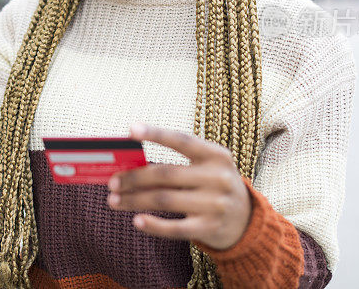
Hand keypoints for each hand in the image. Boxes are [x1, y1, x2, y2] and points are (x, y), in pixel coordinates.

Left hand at [106, 124, 251, 250]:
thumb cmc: (213, 185)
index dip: (156, 134)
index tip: (130, 130)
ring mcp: (216, 204)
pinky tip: (136, 221)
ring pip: (164, 200)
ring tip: (114, 200)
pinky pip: (175, 228)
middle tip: (111, 182)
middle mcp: (218, 177)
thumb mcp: (205, 168)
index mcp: (216, 155)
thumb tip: (130, 166)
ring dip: (134, 200)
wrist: (246, 220)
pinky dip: (153, 225)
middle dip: (134, 178)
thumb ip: (175, 164)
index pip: (182, 140)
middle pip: (166, 174)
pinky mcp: (210, 228)